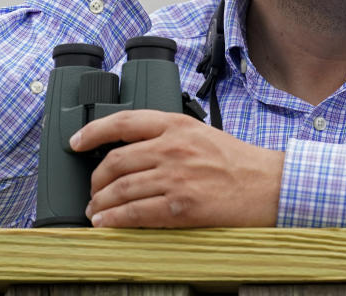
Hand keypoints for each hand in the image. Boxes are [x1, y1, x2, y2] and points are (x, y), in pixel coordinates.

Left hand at [70, 110, 283, 227]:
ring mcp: (175, 177)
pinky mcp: (179, 206)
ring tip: (96, 211)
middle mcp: (173, 148)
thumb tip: (134, 152)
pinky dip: (114, 220)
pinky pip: (134, 213)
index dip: (93, 131)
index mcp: (178, 125)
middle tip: (93, 190)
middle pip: (115, 161)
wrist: (268, 185)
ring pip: (120, 189)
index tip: (76, 141)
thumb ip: (170, 137)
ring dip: (100, 203)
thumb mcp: (202, 134)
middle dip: (95, 180)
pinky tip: (107, 223)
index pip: (124, 121)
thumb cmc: (239, 162)